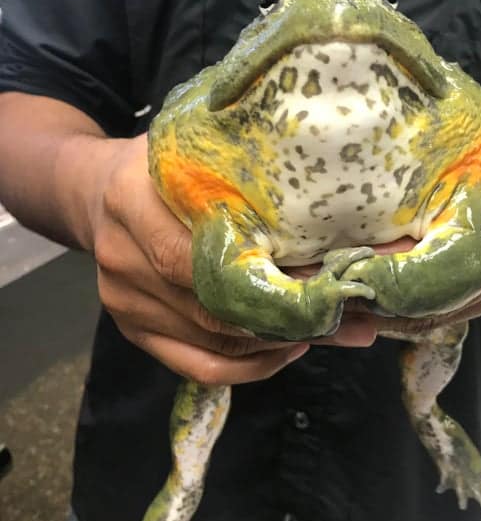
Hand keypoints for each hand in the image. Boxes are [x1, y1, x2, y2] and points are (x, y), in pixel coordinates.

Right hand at [89, 135, 376, 385]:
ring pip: (212, 343)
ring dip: (276, 343)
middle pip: (212, 307)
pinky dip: (248, 366)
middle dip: (286, 316)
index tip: (327, 282)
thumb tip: (335, 214)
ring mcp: (124, 302)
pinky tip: (285, 349)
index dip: (266, 276)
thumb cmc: (162, 168)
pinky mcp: (133, 330)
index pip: (201, 255)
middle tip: (346, 315)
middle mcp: (123, 258)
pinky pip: (197, 366)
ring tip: (327, 328)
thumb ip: (247, 182)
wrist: (94, 191)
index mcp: (133, 202)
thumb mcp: (197, 153)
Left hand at [363, 95, 480, 333]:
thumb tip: (365, 142)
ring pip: (463, 302)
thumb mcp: (476, 118)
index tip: (364, 256)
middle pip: (465, 277)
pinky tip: (384, 300)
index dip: (418, 251)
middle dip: (404, 285)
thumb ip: (434, 130)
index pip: (471, 233)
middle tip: (349, 282)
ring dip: (408, 304)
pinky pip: (467, 309)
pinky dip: (424, 308)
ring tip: (356, 294)